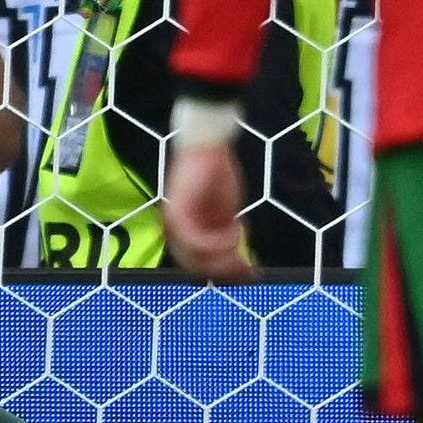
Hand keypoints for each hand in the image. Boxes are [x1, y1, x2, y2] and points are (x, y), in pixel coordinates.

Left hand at [163, 138, 250, 280]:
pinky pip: (198, 241)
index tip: (248, 274)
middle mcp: (175, 232)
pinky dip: (219, 241)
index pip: (201, 264)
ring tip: (240, 240)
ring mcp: (174, 225)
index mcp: (185, 233)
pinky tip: (235, 231)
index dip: (225, 273)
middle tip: (248, 269)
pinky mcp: (178, 215)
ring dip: (224, 255)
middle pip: (198, 266)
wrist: (207, 148)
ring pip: (197, 258)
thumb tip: (239, 257)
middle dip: (226, 270)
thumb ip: (227, 234)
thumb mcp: (226, 212)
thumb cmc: (216, 175)